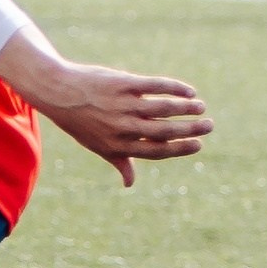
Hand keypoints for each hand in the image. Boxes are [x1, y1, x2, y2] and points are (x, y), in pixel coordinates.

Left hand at [21, 62, 212, 186]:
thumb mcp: (96, 145)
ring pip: (163, 107)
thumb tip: (130, 183)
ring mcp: (122, 104)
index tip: (198, 145)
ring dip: (186, 108)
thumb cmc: (80, 121)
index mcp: (118, 145)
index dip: (180, 148)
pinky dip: (175, 88)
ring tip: (201, 107)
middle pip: (165, 130)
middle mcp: (122, 127)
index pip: (156, 150)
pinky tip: (188, 91)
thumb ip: (119, 161)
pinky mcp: (123, 83)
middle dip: (191, 129)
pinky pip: (155, 86)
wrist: (57, 91)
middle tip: (209, 126)